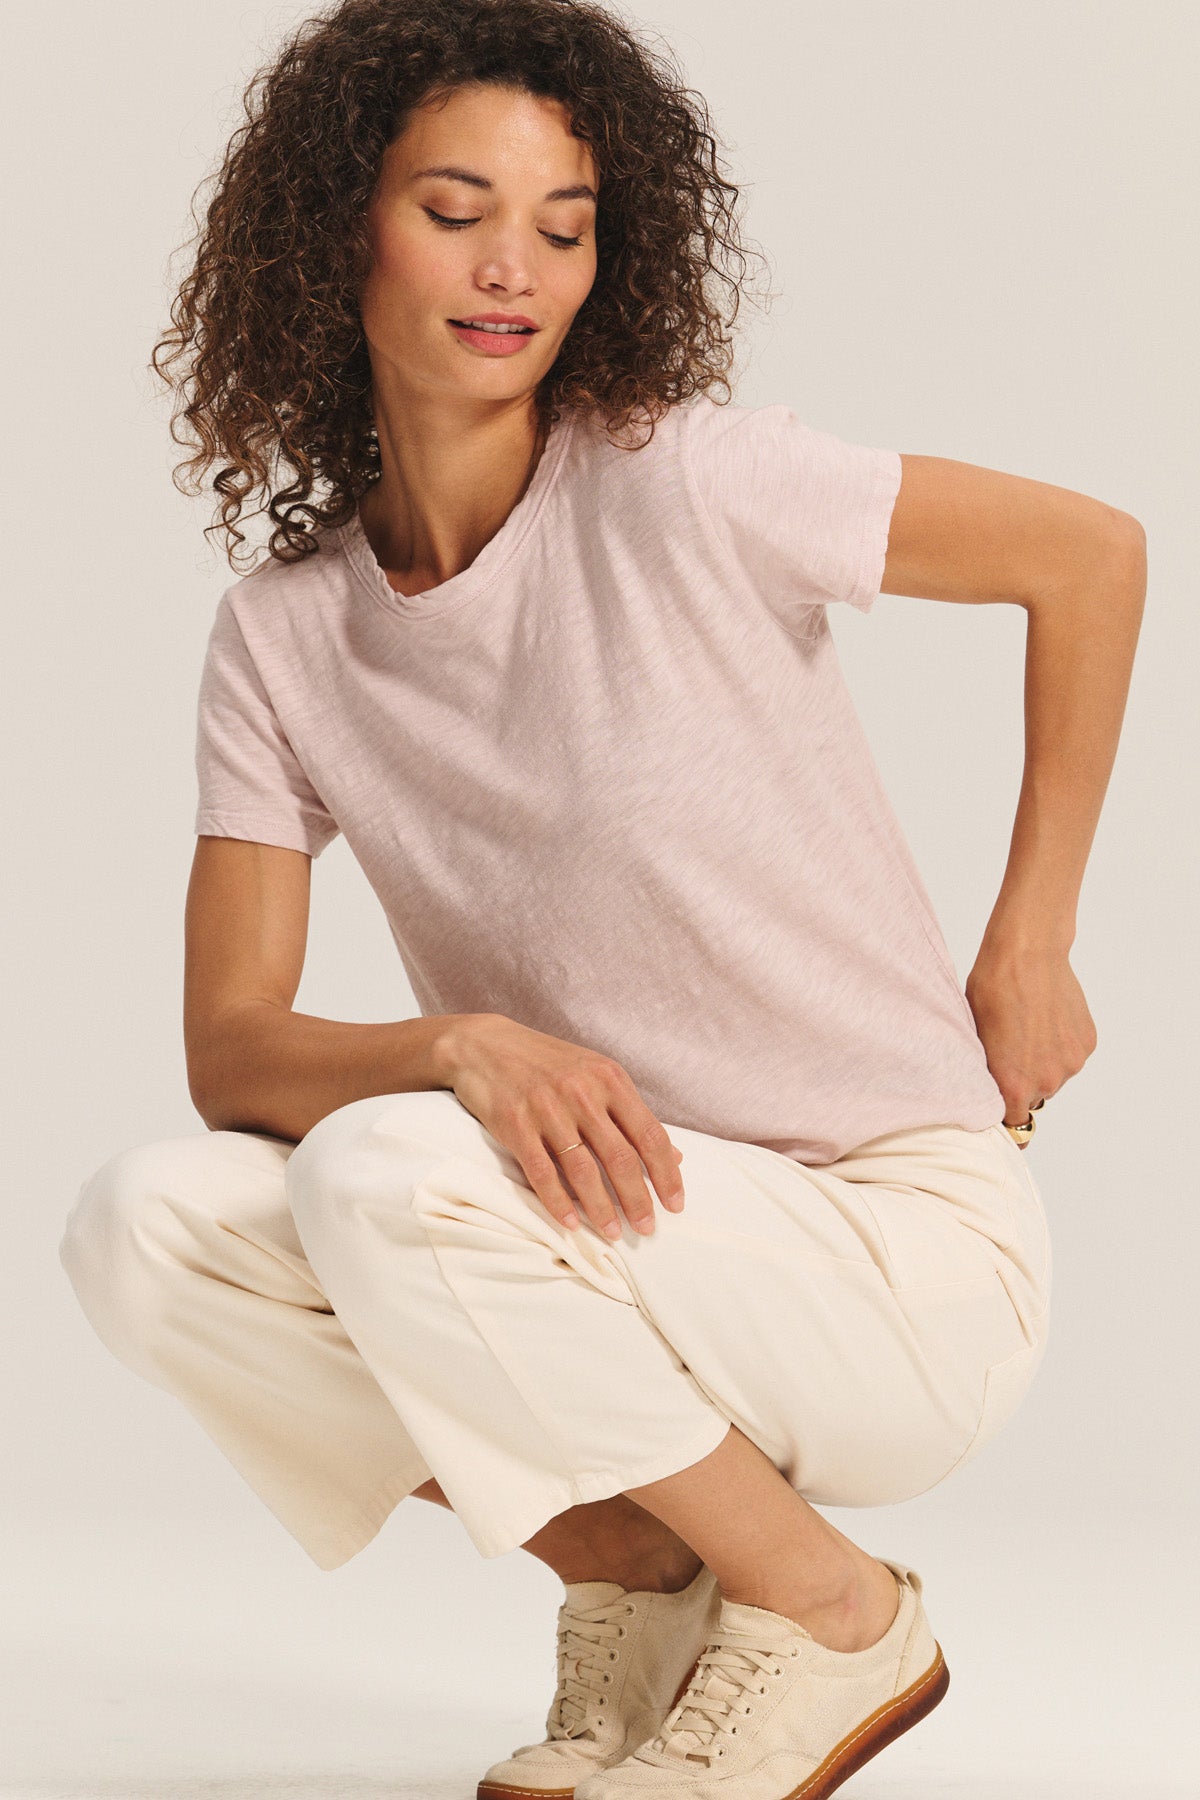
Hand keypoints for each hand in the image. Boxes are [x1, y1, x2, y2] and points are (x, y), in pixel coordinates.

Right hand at [437, 1013, 685, 1238]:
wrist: (485, 1045)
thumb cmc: (547, 1063)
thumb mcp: (596, 1075)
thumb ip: (631, 1114)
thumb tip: (675, 1156)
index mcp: (610, 1079)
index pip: (650, 1134)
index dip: (666, 1174)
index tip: (675, 1204)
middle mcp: (583, 1093)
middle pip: (620, 1157)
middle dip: (637, 1200)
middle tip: (646, 1229)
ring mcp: (548, 1109)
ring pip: (583, 1170)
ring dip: (600, 1208)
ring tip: (611, 1233)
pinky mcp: (516, 1124)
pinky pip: (541, 1172)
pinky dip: (557, 1202)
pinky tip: (569, 1223)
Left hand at [964, 938, 1097, 1124]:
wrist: (1027, 955)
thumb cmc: (991, 991)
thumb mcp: (976, 1039)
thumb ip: (990, 1075)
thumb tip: (993, 1091)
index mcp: (1014, 1087)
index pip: (1014, 1125)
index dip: (1006, 1114)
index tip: (1003, 1107)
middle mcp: (1047, 1082)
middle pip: (1035, 1097)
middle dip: (1024, 1082)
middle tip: (1012, 1049)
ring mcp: (1071, 1063)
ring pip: (1055, 1075)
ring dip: (1044, 1062)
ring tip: (1030, 1028)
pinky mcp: (1087, 1043)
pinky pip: (1071, 1054)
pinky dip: (1062, 1044)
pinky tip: (1048, 1018)